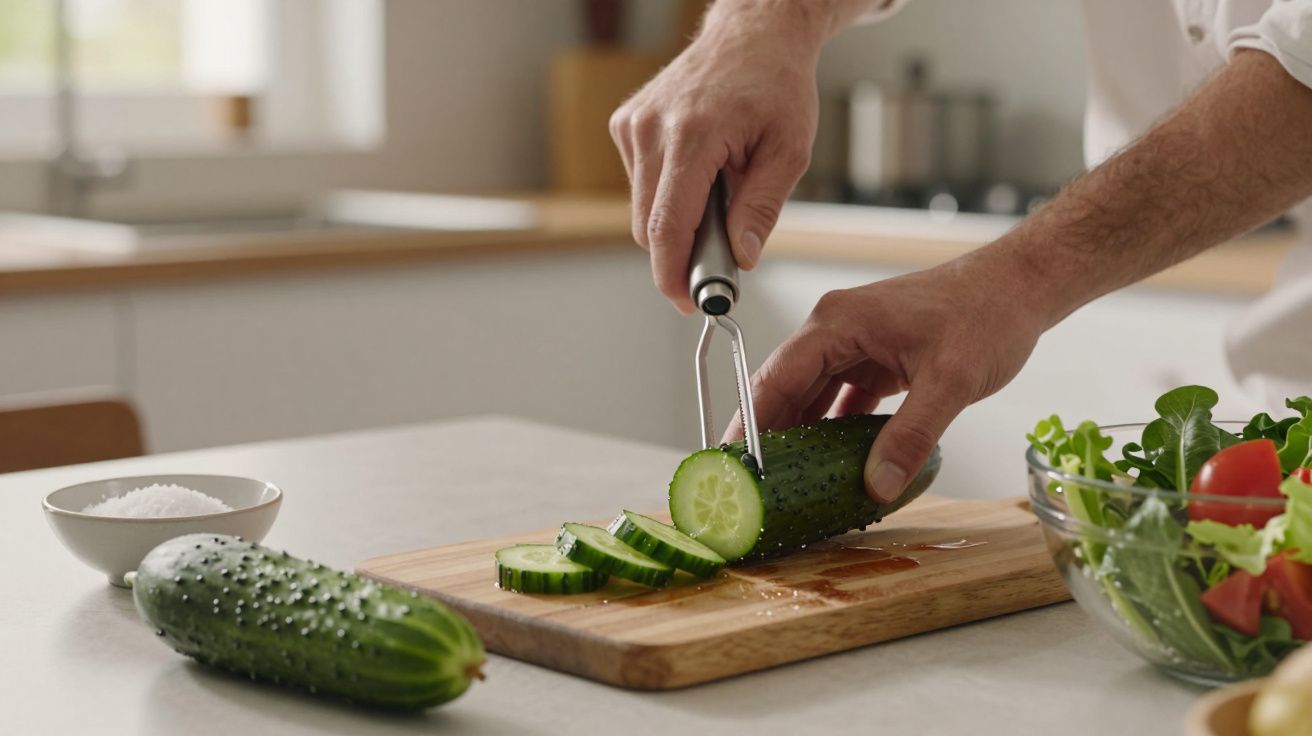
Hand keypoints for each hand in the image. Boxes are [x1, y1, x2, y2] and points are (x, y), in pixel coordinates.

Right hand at [609, 6, 825, 312]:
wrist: (752, 35)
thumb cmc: (776, 86)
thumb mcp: (789, 151)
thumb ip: (760, 209)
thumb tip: (739, 260)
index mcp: (692, 135)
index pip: (668, 225)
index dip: (673, 274)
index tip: (688, 303)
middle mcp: (651, 128)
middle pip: (649, 227)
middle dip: (681, 254)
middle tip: (722, 256)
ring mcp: (632, 125)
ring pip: (643, 210)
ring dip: (676, 221)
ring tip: (719, 193)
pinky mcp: (625, 125)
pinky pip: (640, 185)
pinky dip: (667, 194)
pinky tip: (698, 170)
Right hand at [726, 252, 1045, 501]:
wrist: (1020, 286)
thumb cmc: (986, 314)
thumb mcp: (950, 382)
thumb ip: (909, 437)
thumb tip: (876, 486)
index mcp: (836, 323)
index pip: (775, 378)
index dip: (750, 423)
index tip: (733, 462)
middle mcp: (834, 330)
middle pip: (783, 389)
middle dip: (767, 435)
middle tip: (750, 483)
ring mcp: (853, 344)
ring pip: (810, 397)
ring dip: (799, 436)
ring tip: (782, 481)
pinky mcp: (873, 359)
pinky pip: (839, 399)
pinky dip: (832, 431)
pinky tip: (828, 464)